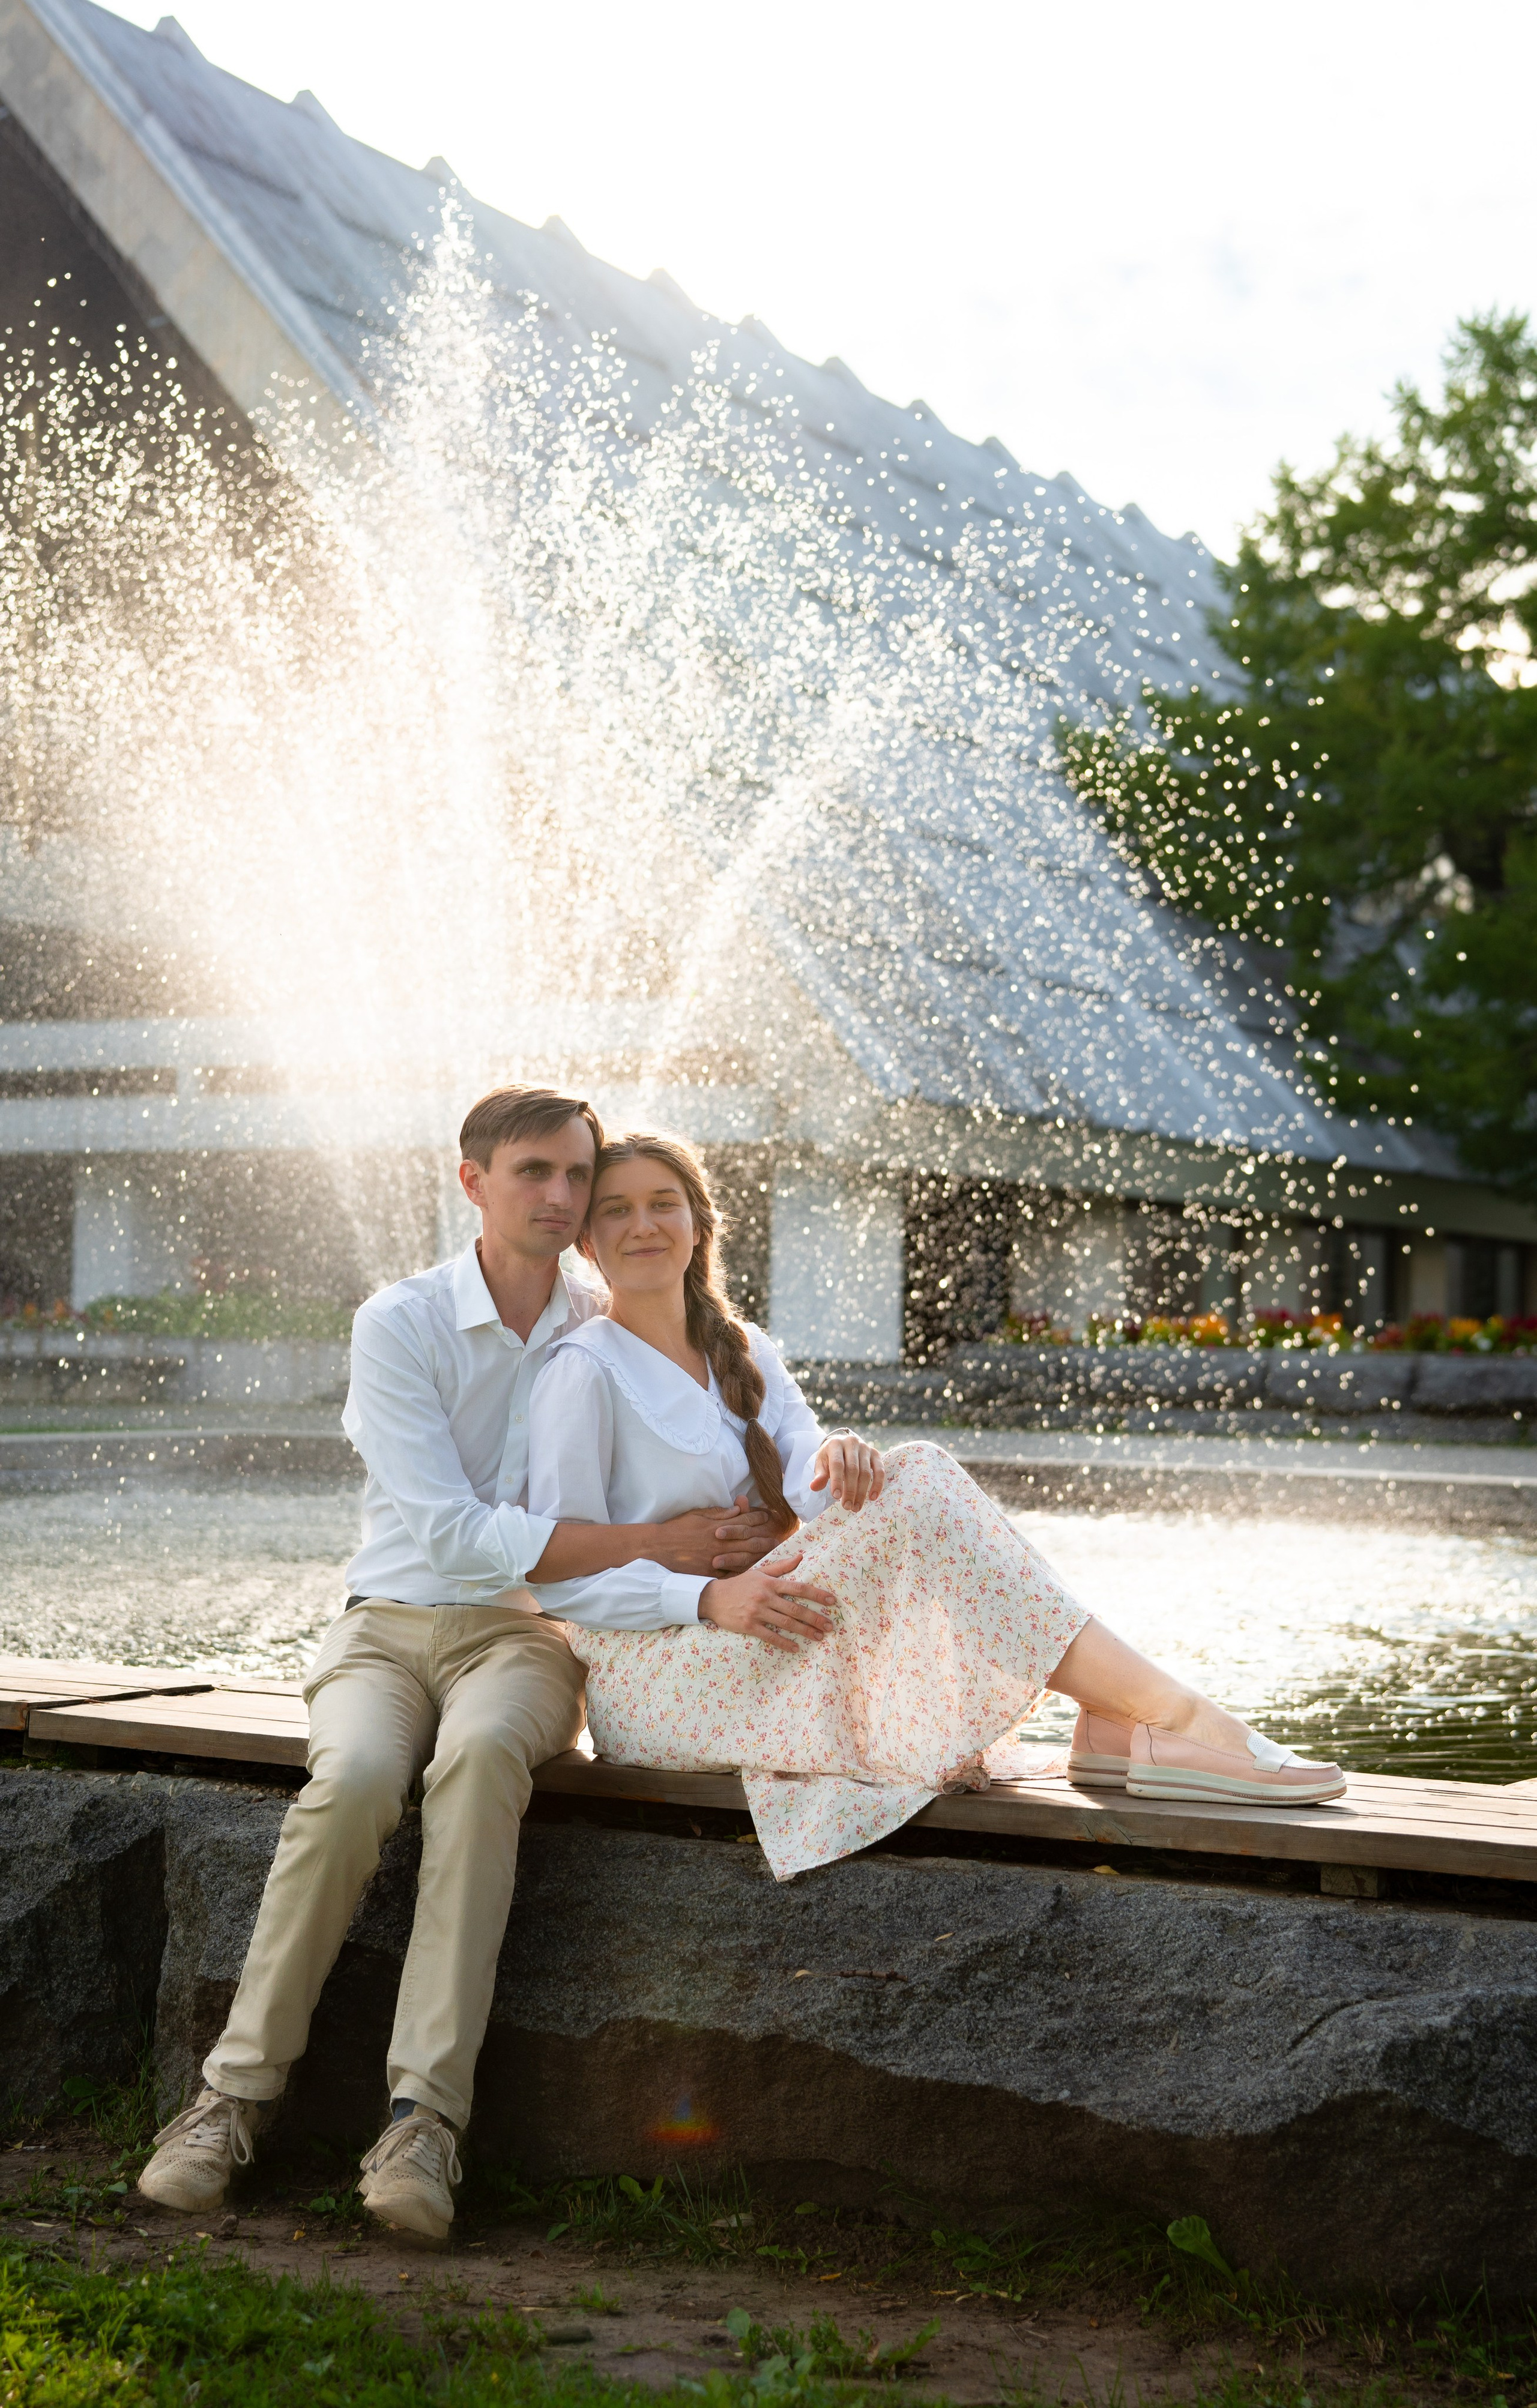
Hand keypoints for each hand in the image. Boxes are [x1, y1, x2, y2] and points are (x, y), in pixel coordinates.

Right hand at [650, 1501, 789, 1576]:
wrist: (659, 1547)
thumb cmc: (677, 1528)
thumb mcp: (697, 1514)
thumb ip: (719, 1513)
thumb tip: (737, 1509)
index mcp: (717, 1526)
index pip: (742, 1520)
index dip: (756, 1517)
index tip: (766, 1516)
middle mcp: (720, 1542)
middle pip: (749, 1540)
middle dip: (764, 1539)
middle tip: (777, 1540)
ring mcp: (716, 1558)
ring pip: (743, 1557)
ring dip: (759, 1556)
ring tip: (771, 1556)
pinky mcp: (710, 1572)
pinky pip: (730, 1573)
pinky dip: (742, 1573)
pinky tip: (754, 1574)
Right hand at [699, 1553, 836, 1653]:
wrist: (713, 1597)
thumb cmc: (739, 1585)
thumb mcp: (759, 1572)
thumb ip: (781, 1566)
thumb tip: (801, 1557)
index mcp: (770, 1583)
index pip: (798, 1587)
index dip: (816, 1594)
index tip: (832, 1601)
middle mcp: (765, 1597)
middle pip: (795, 1608)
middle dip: (815, 1618)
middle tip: (830, 1626)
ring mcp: (757, 1612)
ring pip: (786, 1623)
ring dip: (804, 1631)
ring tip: (819, 1637)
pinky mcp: (749, 1626)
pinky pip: (770, 1636)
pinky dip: (784, 1642)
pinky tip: (795, 1647)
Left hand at [809, 1433, 883, 1510]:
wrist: (842, 1444)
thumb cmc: (830, 1457)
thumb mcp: (821, 1463)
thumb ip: (819, 1475)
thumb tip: (814, 1487)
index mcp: (835, 1444)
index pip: (837, 1464)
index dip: (837, 1481)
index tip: (836, 1497)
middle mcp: (852, 1443)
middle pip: (853, 1469)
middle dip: (850, 1490)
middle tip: (847, 1506)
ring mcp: (865, 1448)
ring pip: (866, 1472)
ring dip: (862, 1492)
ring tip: (856, 1507)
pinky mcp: (875, 1454)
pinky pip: (880, 1470)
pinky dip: (878, 1484)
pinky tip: (872, 1497)